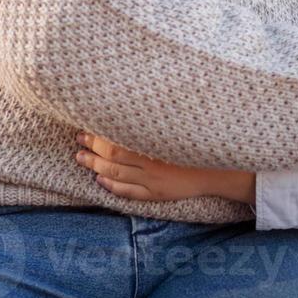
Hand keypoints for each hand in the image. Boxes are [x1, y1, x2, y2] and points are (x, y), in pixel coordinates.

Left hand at [76, 132, 255, 203]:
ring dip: (95, 167)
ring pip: (117, 175)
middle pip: (113, 157)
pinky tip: (100, 180)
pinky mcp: (157, 194)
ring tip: (80, 158)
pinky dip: (112, 186)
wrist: (220, 168)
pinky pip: (129, 193)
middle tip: (78, 140)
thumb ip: (154, 118)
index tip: (85, 126)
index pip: (118, 142)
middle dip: (92, 149)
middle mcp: (152, 164)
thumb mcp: (179, 124)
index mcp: (155, 145)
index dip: (98, 136)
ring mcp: (153, 181)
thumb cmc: (198, 140)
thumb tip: (129, 103)